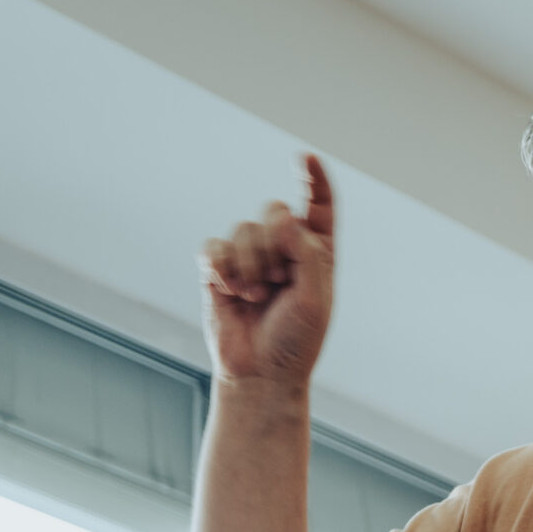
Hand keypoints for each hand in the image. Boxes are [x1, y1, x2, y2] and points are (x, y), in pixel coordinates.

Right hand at [198, 153, 335, 386]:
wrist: (259, 373)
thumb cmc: (296, 341)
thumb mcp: (315, 299)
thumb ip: (307, 254)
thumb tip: (282, 217)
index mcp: (317, 253)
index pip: (320, 206)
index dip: (315, 180)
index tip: (307, 158)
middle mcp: (284, 248)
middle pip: (274, 211)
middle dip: (274, 247)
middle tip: (278, 284)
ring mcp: (250, 256)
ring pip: (243, 229)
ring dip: (249, 267)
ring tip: (256, 297)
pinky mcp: (218, 269)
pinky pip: (213, 247)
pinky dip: (221, 269)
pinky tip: (229, 291)